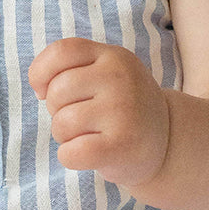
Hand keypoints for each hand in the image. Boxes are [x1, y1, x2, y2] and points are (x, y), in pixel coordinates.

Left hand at [28, 37, 169, 189]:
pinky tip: (90, 154)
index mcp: (113, 56)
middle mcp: (120, 78)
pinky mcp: (121, 145)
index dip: (41, 73)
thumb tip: (40, 89)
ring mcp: (122, 111)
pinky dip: (70, 157)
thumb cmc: (122, 107)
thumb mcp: (106, 74)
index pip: (61, 52)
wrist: (168, 142)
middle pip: (56, 92)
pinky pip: (70, 152)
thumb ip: (72, 68)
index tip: (45, 91)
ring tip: (90, 136)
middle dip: (57, 111)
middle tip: (82, 119)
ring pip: (61, 123)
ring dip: (65, 136)